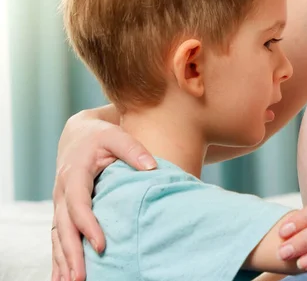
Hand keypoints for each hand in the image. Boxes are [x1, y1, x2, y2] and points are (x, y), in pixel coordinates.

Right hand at [51, 108, 155, 280]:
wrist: (78, 136)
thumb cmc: (101, 137)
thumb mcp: (116, 136)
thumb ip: (133, 149)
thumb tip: (152, 167)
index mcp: (74, 174)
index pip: (78, 204)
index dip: (88, 225)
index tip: (102, 245)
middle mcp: (62, 191)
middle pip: (64, 227)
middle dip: (72, 253)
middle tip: (81, 278)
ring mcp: (59, 203)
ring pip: (58, 236)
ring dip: (62, 261)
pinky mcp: (62, 212)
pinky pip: (58, 237)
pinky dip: (58, 258)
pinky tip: (63, 277)